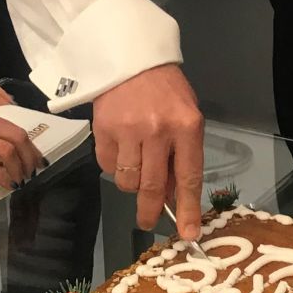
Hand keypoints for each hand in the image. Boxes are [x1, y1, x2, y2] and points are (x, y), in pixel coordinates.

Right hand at [0, 106, 43, 186]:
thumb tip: (1, 147)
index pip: (15, 128)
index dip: (30, 145)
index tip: (35, 157)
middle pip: (17, 138)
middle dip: (29, 158)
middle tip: (32, 172)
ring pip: (8, 152)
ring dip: (18, 169)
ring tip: (20, 180)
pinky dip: (3, 178)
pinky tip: (6, 185)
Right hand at [94, 64, 203, 232]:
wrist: (131, 58)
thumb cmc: (166, 91)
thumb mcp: (187, 118)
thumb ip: (183, 154)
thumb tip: (176, 195)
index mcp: (187, 127)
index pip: (189, 178)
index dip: (188, 210)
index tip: (189, 234)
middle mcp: (158, 131)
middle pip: (153, 186)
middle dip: (151, 211)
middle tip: (149, 222)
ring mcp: (129, 131)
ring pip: (128, 181)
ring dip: (132, 185)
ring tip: (136, 168)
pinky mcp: (103, 130)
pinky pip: (108, 166)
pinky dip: (115, 167)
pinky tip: (121, 149)